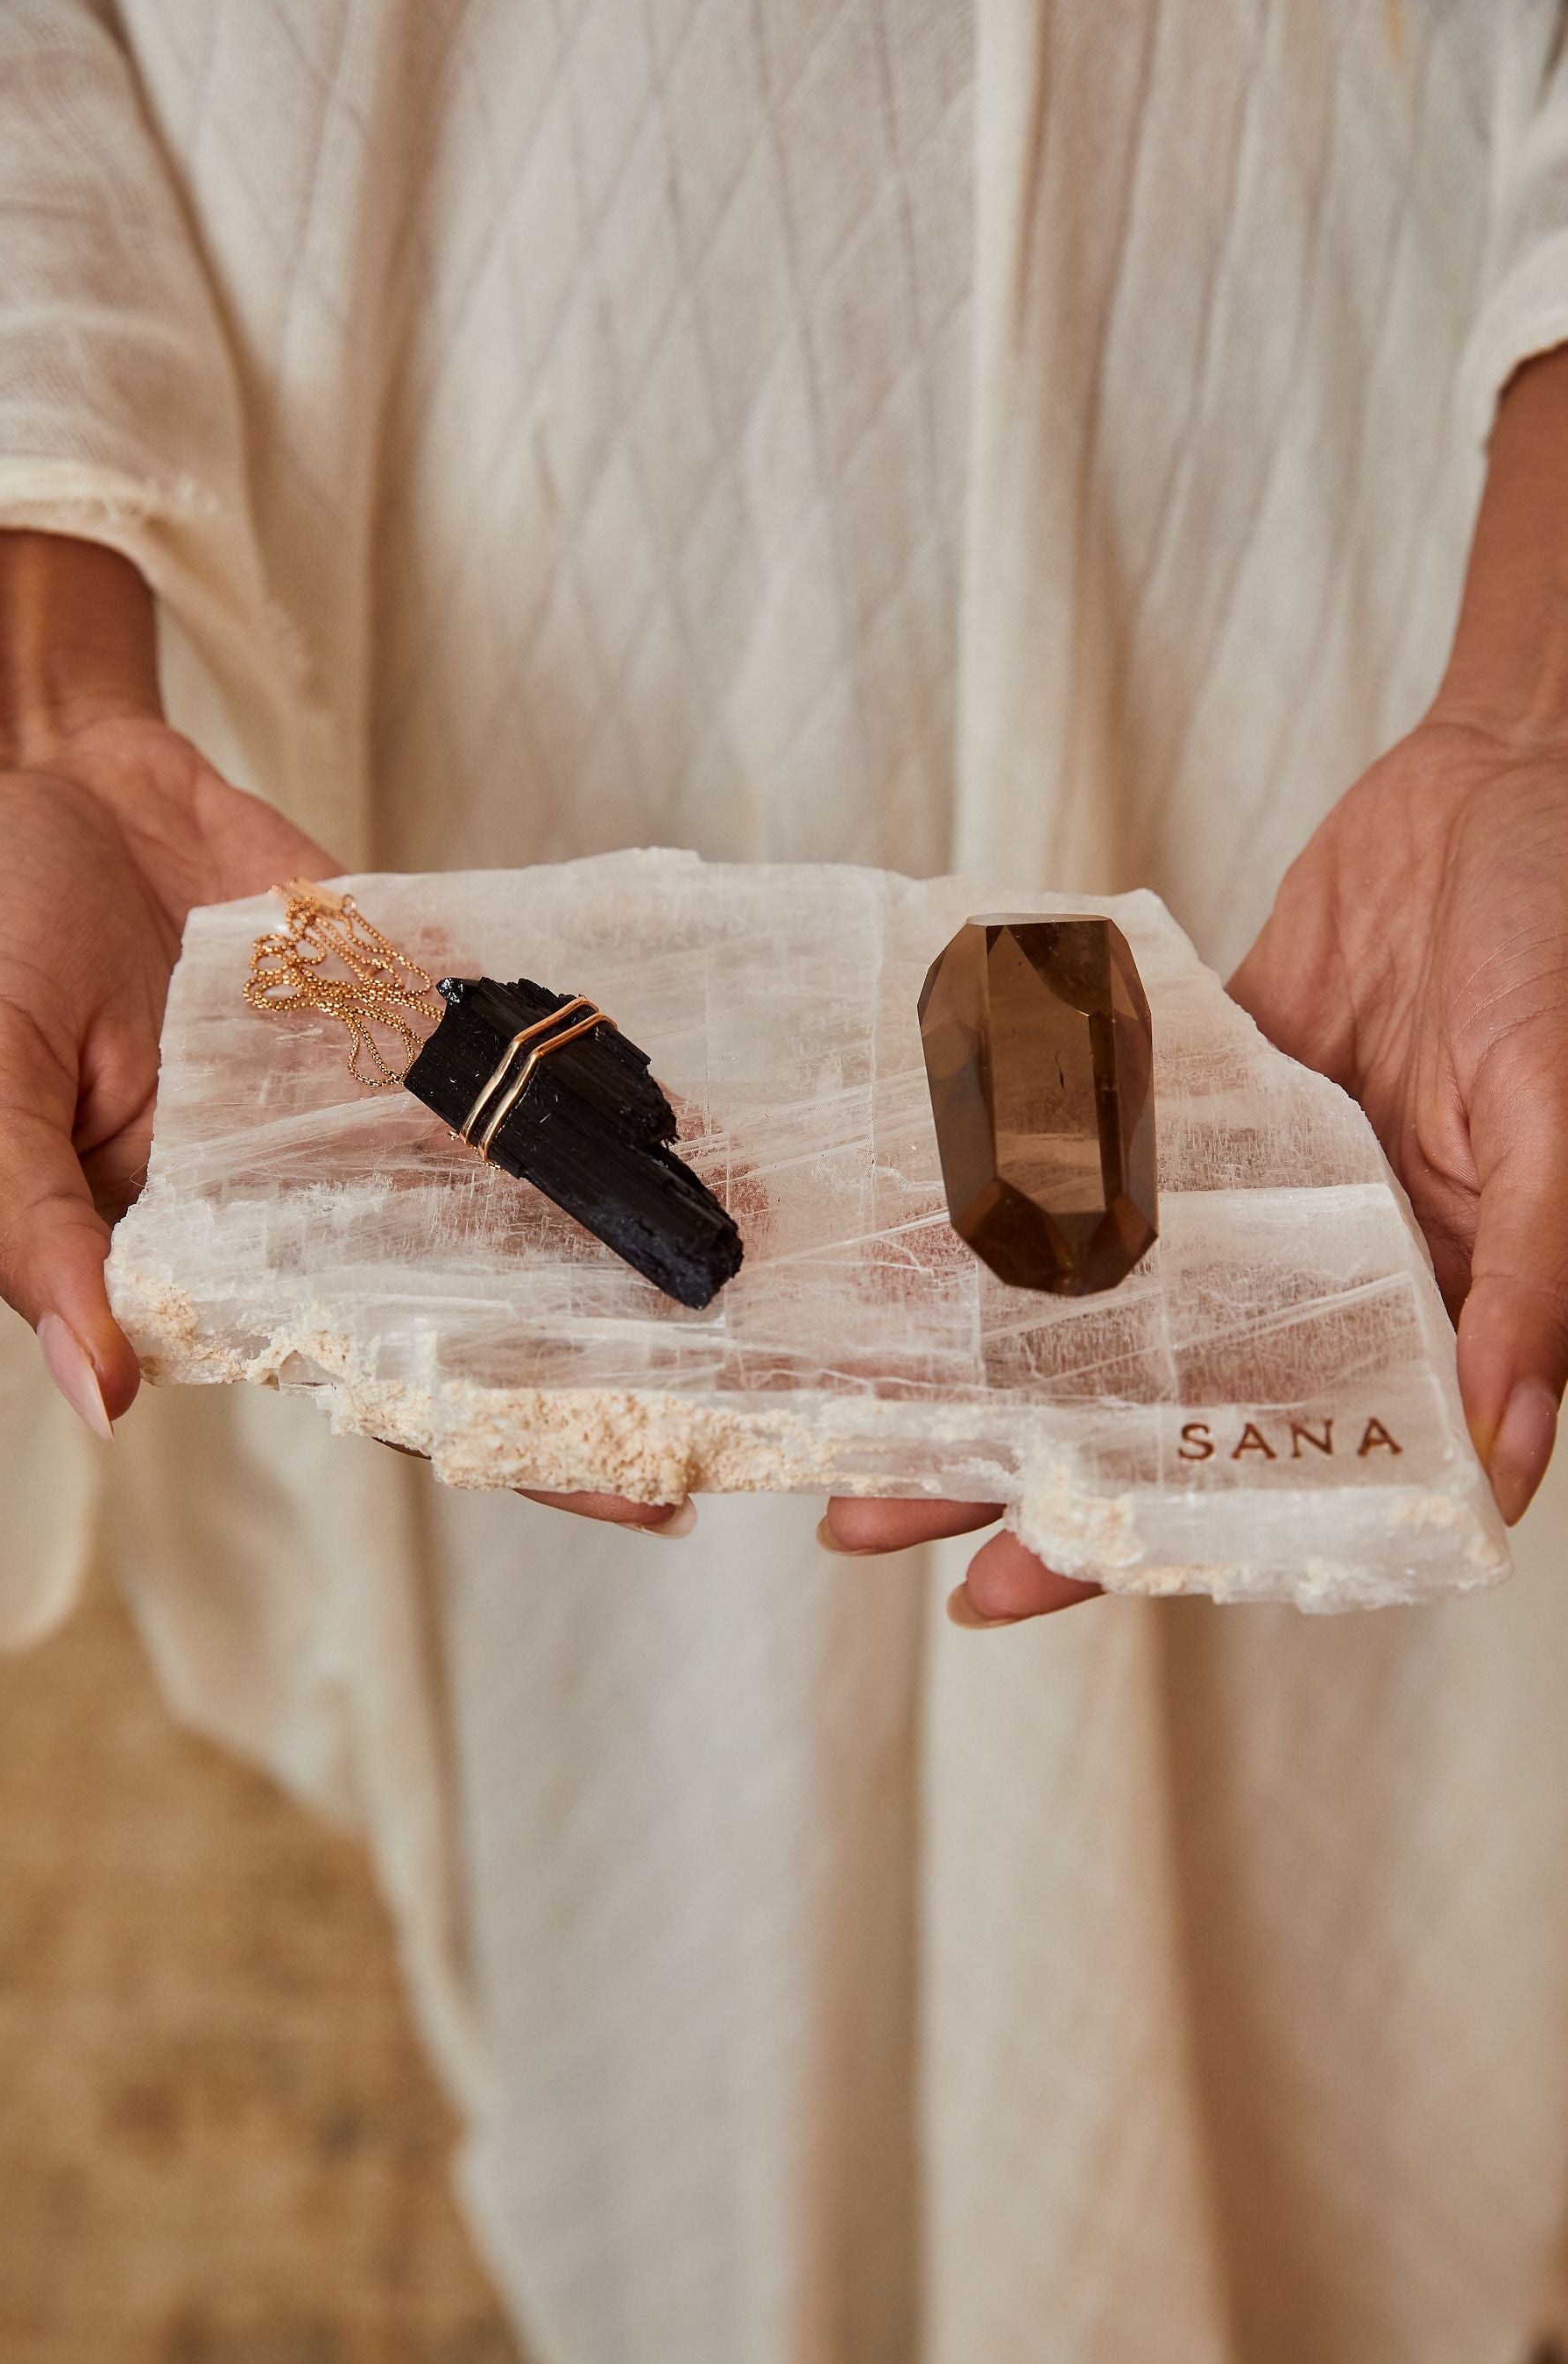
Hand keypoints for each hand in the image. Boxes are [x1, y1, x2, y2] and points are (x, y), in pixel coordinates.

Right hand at [0, 533, 687, 1530]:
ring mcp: (376, 1097)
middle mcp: (313, 1194)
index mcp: (211, 1252)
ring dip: (620, 1235)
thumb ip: (36, 1229)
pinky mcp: (417, 999)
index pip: (369, 1372)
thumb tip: (104, 1396)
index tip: (625, 1491)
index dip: (490, 1433)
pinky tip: (703, 1125)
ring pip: (515, 1187)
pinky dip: (597, 1079)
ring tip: (751, 1291)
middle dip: (599, 1362)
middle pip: (477, 1302)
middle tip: (742, 1421)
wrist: (50, 767)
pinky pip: (511, 1049)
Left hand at [822, 349, 1567, 1605]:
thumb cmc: (1553, 941)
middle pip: (1159, 1412)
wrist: (1495, 787)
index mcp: (1430, 1310)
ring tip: (864, 1423)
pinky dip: (1005, 1217)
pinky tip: (910, 1259)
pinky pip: (1090, 1179)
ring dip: (992, 1367)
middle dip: (1026, 1473)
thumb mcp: (1552, 1119)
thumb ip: (1531, 1280)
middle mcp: (1329, 1278)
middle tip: (889, 1529)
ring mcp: (1252, 1201)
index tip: (1038, 1576)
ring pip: (1104, 1313)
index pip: (1280, 1466)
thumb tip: (1500, 1452)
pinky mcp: (1195, 1113)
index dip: (1163, 1532)